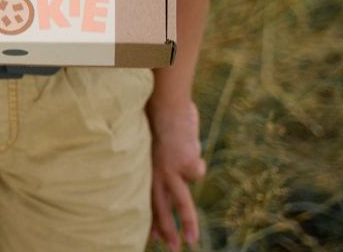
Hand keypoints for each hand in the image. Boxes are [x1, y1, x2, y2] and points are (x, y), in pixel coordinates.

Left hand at [148, 97, 206, 250]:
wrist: (164, 105)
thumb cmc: (158, 117)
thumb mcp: (156, 141)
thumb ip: (164, 157)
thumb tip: (187, 168)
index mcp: (146, 169)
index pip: (148, 200)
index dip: (151, 218)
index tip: (152, 238)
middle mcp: (155, 175)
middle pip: (161, 208)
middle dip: (166, 230)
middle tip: (171, 249)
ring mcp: (171, 172)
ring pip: (180, 203)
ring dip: (187, 223)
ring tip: (191, 241)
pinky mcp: (186, 167)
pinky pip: (197, 170)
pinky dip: (196, 157)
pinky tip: (188, 144)